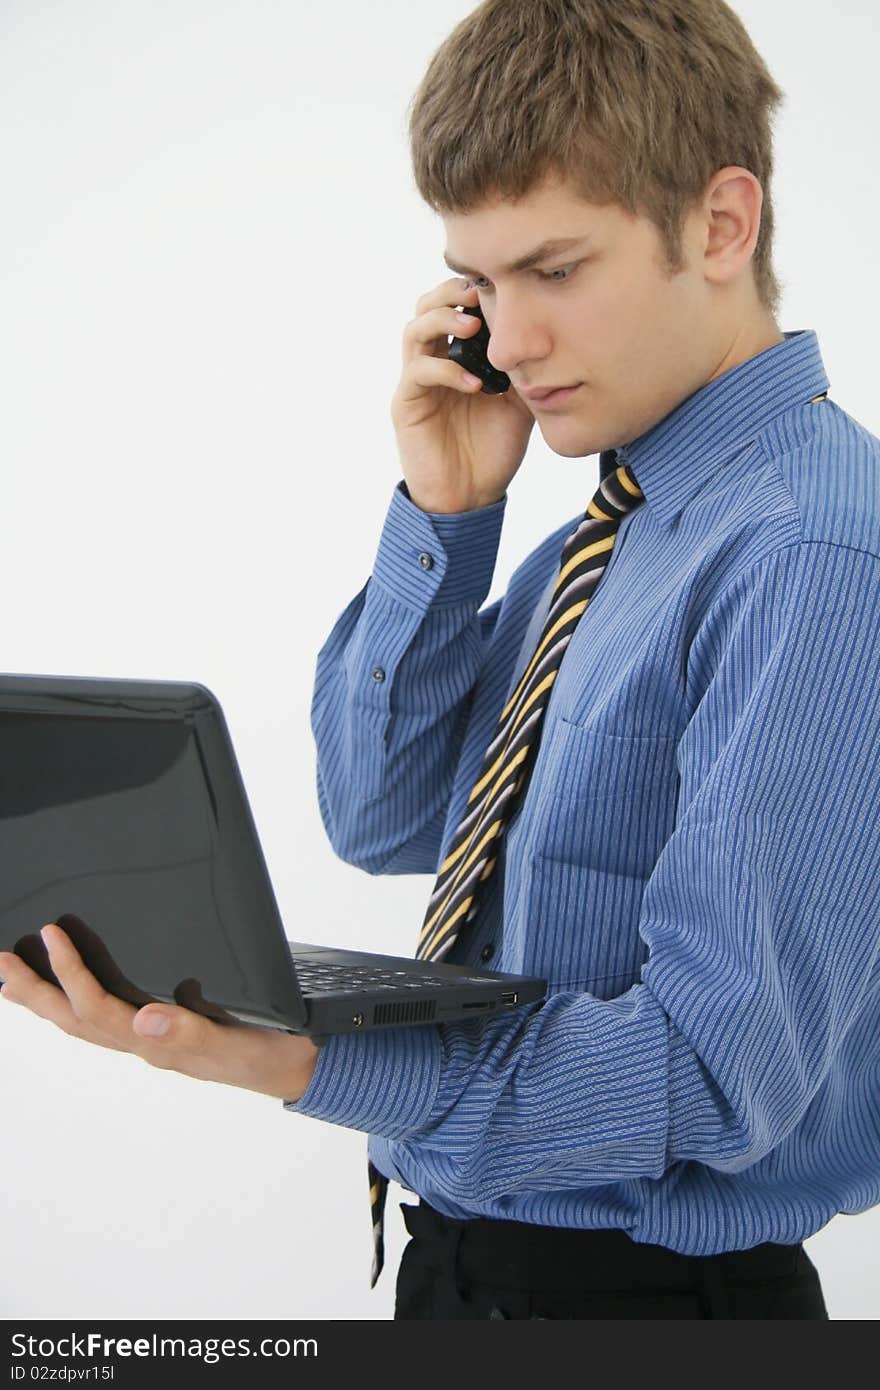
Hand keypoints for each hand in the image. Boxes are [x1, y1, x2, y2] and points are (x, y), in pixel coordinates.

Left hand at [0, 923, 319, 1101]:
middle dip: (35, 991)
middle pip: (76, 1020)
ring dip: (47, 999)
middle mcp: (147, 1043)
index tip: (52, 935)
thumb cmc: (270, 1053)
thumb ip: (191, 1034)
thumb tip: (145, 1019)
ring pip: (85, 1022)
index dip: (71, 973)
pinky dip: (77, 1004)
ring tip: (14, 977)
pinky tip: (71, 992)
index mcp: (159, 1044)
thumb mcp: (236, 1043)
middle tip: (2, 962)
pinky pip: (106, 1019)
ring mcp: (152, 1041)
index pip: (99, 1009)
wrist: (299, 1064)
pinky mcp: (163, 1032)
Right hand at [390, 276, 535, 513]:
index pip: (455, 306)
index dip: (473, 289)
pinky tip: (474, 384)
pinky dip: (446, 371)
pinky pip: (418, 373)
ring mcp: (417, 382)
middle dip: (452, 292)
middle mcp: (433, 362)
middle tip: (480, 292)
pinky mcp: (407, 405)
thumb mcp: (521, 402)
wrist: (471, 497)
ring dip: (443, 319)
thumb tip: (546, 336)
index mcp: (457, 356)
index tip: (503, 285)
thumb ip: (525, 369)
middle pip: (426, 305)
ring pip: (414, 329)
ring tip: (473, 325)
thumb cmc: (493, 450)